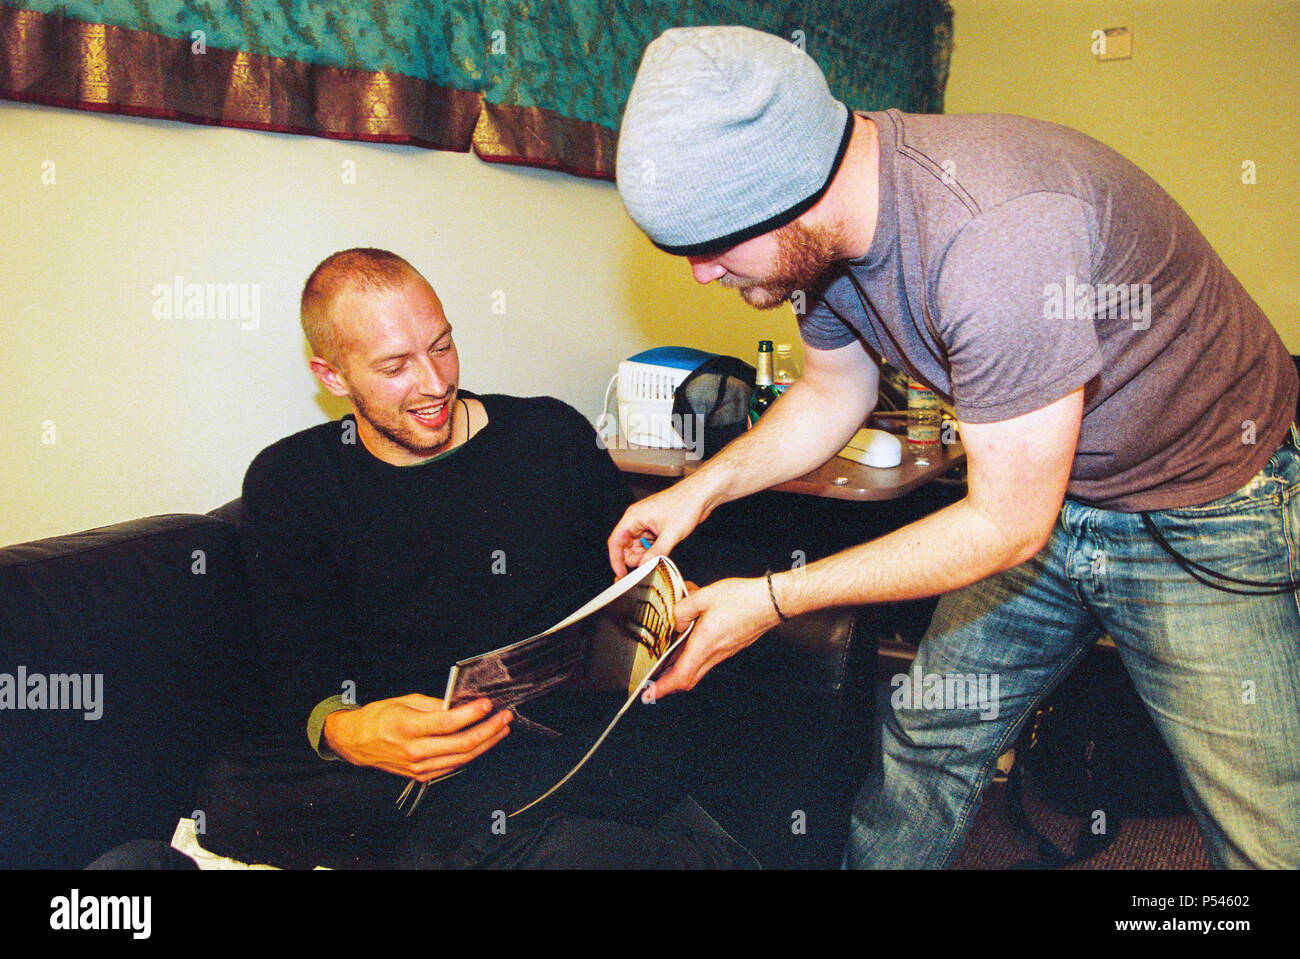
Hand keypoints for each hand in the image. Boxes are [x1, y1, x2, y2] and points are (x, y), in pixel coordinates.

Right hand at [323, 694, 511, 780]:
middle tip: (505, 717)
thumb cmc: (378, 717)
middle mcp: (415, 750)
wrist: (356, 742)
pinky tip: (483, 742)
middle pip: (462, 744)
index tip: (489, 704)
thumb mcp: (405, 700)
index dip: (473, 714)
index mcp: (408, 727)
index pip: (449, 723)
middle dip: (489, 729)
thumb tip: (462, 705)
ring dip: (486, 743)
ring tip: (501, 729)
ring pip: (462, 758)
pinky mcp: (422, 776)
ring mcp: (419, 767)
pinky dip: (471, 754)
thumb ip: (435, 704)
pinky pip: (453, 766)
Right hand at [607, 482, 711, 576]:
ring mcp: (646, 524)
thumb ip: (656, 553)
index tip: (621, 574)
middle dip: (635, 558)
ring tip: (660, 555)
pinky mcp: (655, 528)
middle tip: (648, 565)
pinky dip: (653, 551)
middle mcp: (637, 520)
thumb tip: (644, 567)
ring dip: (645, 555)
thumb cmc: (686, 504)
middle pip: (625, 547)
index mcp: (633, 517)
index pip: (615, 542)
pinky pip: (647, 544)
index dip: (616, 560)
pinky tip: (663, 550)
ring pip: (637, 547)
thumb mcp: (671, 533)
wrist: (700, 495)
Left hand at [651, 577, 780, 696]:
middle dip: (667, 684)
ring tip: (665, 661)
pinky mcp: (731, 646)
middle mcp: (715, 653)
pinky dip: (693, 658)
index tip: (647, 693)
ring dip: (680, 670)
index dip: (661, 688)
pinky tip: (688, 641)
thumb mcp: (704, 596)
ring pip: (697, 669)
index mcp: (704, 645)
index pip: (680, 677)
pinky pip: (708, 659)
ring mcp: (724, 652)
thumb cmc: (742, 599)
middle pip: (687, 679)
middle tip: (651, 682)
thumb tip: (674, 620)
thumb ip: (682, 609)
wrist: (771, 601)